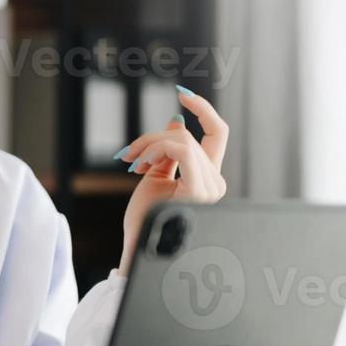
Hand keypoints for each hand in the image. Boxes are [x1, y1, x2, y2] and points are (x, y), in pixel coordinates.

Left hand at [116, 86, 228, 274]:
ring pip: (180, 139)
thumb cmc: (145, 221)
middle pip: (187, 136)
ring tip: (132, 165)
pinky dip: (155, 149)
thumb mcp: (156, 176)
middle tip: (128, 157)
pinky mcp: (198, 190)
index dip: (204, 110)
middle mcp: (215, 182)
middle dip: (152, 138)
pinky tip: (140, 166)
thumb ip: (168, 151)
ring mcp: (210, 188)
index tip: (184, 95)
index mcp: (208, 179)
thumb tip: (176, 120)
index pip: (218, 134)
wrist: (139, 250)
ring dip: (148, 146)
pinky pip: (180, 148)